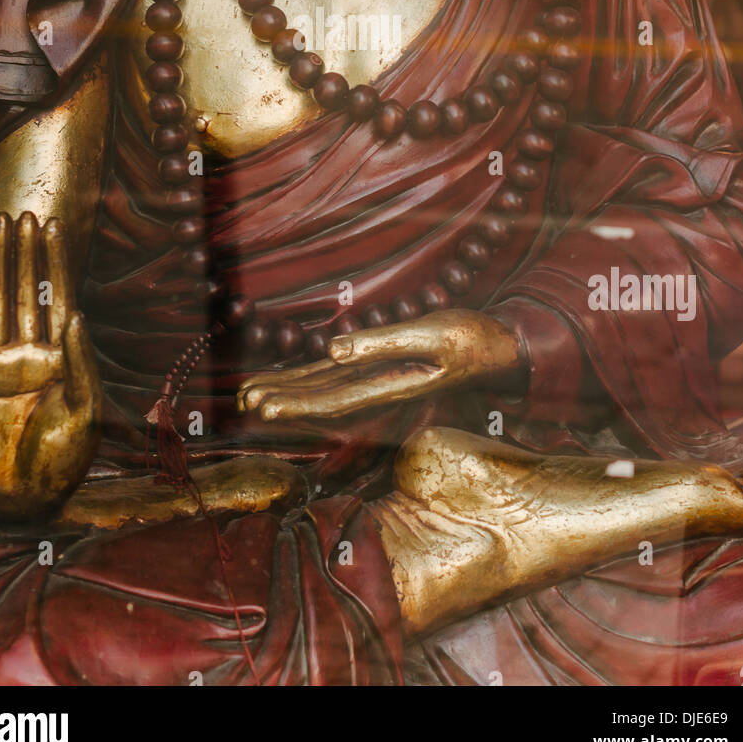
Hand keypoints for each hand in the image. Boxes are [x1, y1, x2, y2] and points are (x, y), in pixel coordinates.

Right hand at [0, 212, 100, 519]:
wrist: (23, 499)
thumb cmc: (63, 461)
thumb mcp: (87, 410)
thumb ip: (81, 361)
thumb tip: (75, 313)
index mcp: (65, 358)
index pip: (59, 297)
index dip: (55, 262)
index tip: (53, 226)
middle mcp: (34, 353)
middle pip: (28, 290)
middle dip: (27, 253)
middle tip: (24, 214)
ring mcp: (2, 361)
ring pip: (0, 298)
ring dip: (1, 262)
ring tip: (0, 224)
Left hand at [236, 310, 523, 424]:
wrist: (501, 350)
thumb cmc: (472, 339)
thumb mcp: (433, 334)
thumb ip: (382, 344)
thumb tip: (334, 349)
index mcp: (389, 386)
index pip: (332, 400)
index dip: (294, 404)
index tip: (260, 407)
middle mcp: (380, 390)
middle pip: (320, 399)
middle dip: (282, 401)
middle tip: (241, 403)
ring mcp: (381, 381)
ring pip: (325, 389)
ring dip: (290, 393)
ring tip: (251, 396)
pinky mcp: (384, 368)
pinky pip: (340, 377)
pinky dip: (311, 379)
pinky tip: (290, 381)